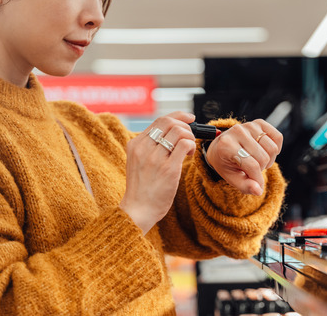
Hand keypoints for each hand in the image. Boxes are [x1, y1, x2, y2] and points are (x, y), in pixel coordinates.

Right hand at [119, 112, 195, 233]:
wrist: (137, 210)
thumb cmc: (142, 188)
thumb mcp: (138, 162)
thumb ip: (150, 147)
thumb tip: (173, 132)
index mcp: (135, 144)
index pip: (159, 120)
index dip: (177, 116)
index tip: (189, 118)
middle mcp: (144, 148)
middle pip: (170, 122)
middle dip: (185, 125)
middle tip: (190, 135)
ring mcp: (155, 158)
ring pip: (179, 132)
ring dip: (190, 136)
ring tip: (188, 148)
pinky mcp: (168, 169)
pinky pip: (185, 144)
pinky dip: (191, 145)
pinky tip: (189, 154)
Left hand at [206, 119, 282, 195]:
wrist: (221, 146)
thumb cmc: (227, 164)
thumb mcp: (232, 178)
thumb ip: (245, 186)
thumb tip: (259, 190)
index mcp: (226, 145)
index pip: (251, 165)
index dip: (258, 179)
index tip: (257, 186)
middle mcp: (237, 131)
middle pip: (264, 157)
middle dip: (262, 168)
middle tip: (253, 169)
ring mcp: (249, 125)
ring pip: (272, 148)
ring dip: (269, 159)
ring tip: (258, 161)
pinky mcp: (259, 122)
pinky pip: (278, 137)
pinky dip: (276, 148)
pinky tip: (265, 151)